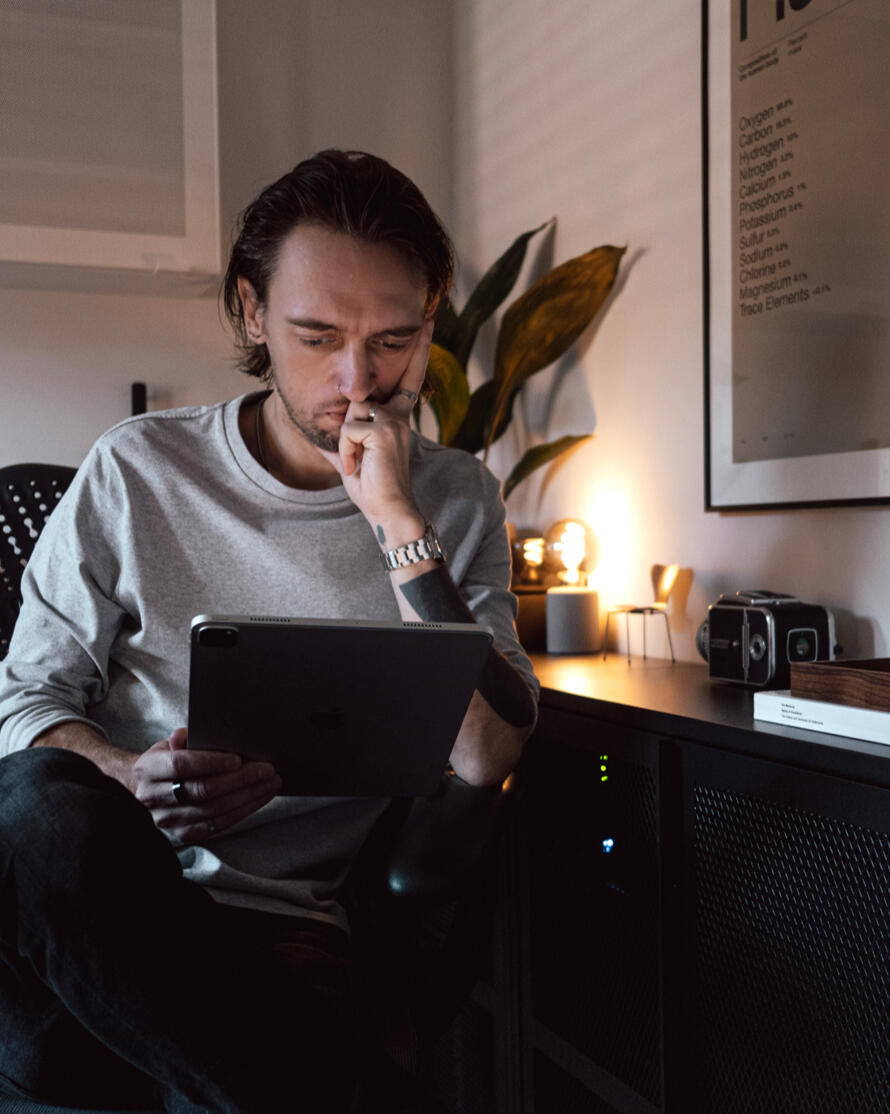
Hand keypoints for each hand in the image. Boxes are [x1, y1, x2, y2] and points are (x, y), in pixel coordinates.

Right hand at [130, 728, 281, 843]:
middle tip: (266, 769)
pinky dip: (242, 811)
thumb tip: (198, 733)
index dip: (211, 762)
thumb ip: (183, 738)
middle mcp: (155, 798)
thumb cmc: (164, 762)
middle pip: (203, 790)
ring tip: (270, 783)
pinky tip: (258, 798)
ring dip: (248, 796)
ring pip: (214, 810)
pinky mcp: (184, 834)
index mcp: (148, 769)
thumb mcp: (167, 744)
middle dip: (240, 779)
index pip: (181, 765)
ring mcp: (169, 820)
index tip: (238, 758)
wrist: (143, 792)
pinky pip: (218, 825)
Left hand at [319, 318, 433, 528]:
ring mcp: (395, 421)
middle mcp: (400, 415)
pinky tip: (360, 466)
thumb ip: (346, 435)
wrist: (389, 511)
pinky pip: (348, 428)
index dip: (418, 349)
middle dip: (348, 431)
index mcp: (398, 417)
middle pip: (357, 398)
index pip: (408, 378)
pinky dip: (347, 451)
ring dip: (345, 443)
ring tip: (359, 465)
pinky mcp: (385, 430)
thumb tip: (322, 429)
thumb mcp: (354, 455)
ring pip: (350, 413)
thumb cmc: (373, 488)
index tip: (427, 321)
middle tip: (363, 464)